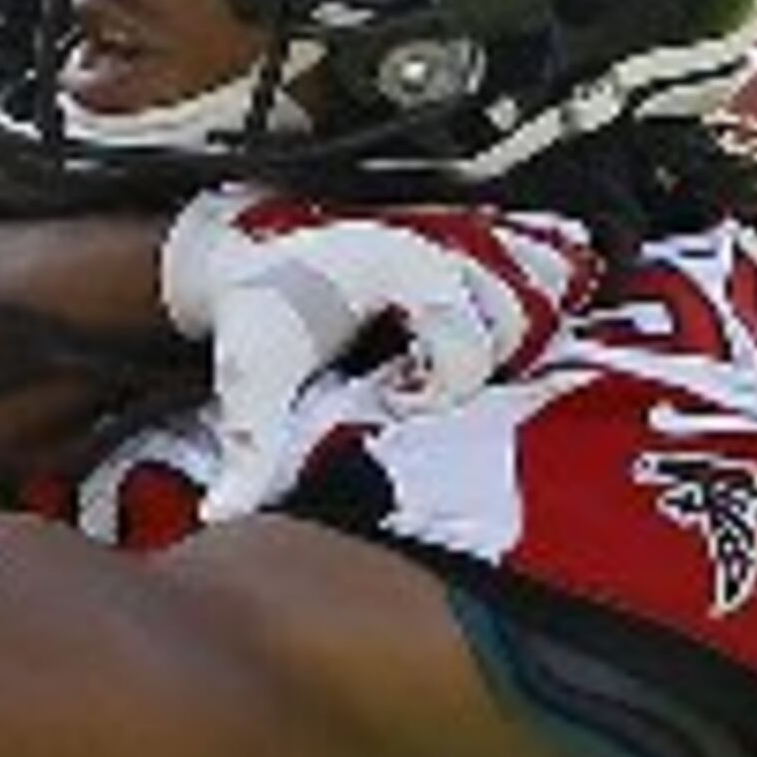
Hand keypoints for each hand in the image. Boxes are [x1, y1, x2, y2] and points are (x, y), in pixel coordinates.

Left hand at [159, 187, 597, 517]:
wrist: (246, 260)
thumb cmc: (256, 316)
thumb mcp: (250, 380)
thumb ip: (247, 449)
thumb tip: (220, 516)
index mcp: (398, 265)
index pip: (468, 336)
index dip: (440, 387)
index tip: (394, 399)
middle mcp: (438, 243)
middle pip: (511, 316)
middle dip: (475, 363)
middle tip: (420, 381)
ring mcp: (456, 240)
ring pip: (530, 293)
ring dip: (504, 339)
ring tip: (448, 363)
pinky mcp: (463, 245)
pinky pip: (536, 262)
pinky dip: (531, 297)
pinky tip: (494, 335)